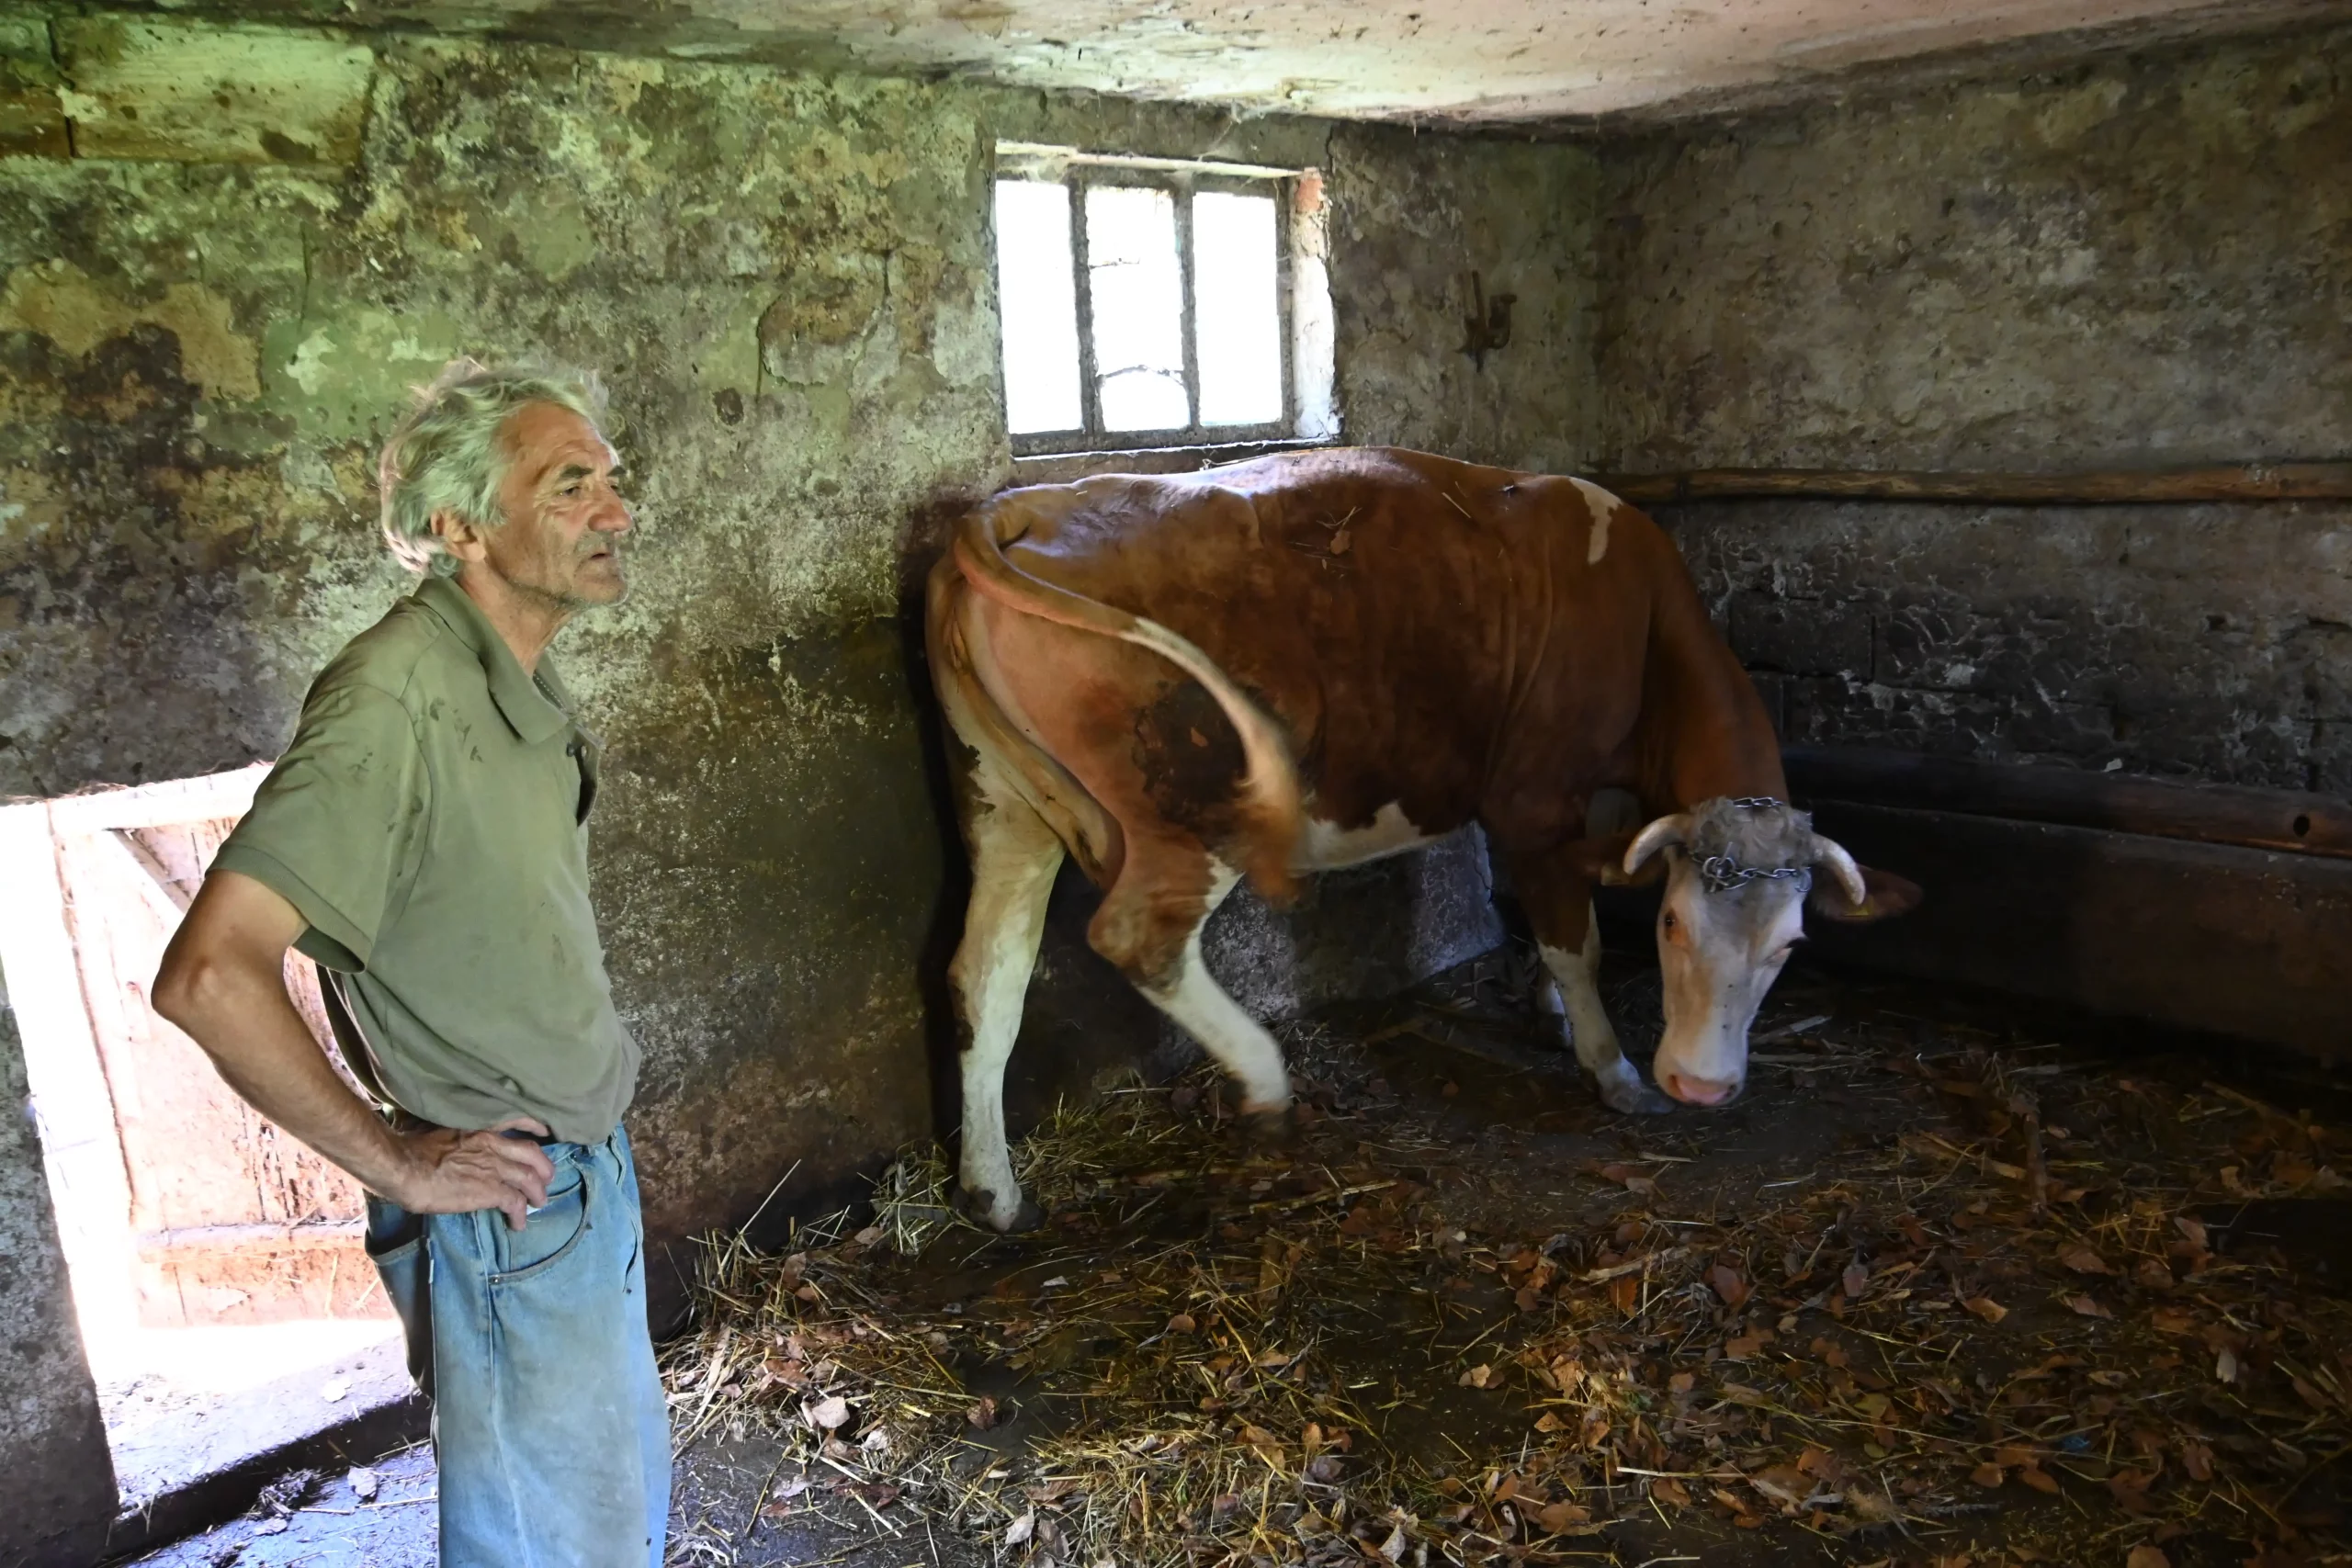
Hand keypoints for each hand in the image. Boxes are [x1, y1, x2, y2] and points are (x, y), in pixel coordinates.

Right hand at [387, 1116, 556, 1230]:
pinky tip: (518, 1224)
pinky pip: (516, 1202)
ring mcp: (494, 1167)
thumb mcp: (439, 1132)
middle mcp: (493, 1145)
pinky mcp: (491, 1191)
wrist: (404, 1168)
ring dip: (538, 1193)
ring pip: (530, 1179)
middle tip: (546, 1178)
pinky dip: (521, 1214)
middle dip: (543, 1167)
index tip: (544, 1131)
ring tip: (539, 1203)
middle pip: (532, 1154)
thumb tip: (452, 1146)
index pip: (517, 1121)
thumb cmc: (410, 1149)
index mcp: (480, 1129)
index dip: (534, 1127)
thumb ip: (456, 1138)